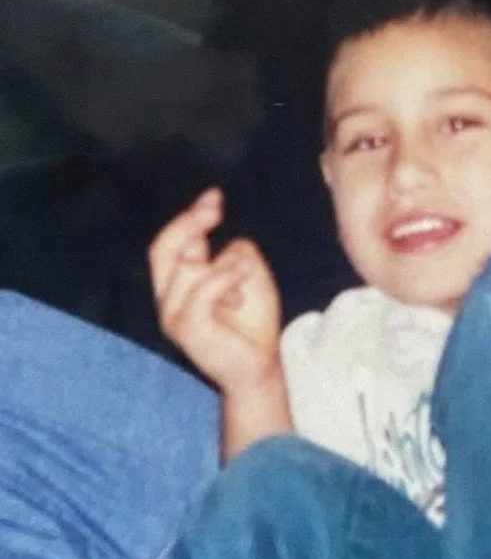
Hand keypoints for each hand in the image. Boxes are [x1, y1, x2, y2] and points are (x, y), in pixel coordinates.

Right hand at [148, 188, 281, 395]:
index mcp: (178, 283)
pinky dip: (225, 279)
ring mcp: (174, 316)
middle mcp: (169, 298)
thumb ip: (232, 253)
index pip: (168, 243)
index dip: (188, 216)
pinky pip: (201, 293)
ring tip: (244, 275)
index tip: (214, 196)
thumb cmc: (252, 318)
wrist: (259, 363)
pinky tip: (242, 283)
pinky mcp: (188, 330)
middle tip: (216, 209)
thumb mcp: (247, 274)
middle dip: (189, 223)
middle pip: (162, 249)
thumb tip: (226, 240)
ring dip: (223, 264)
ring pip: (188, 269)